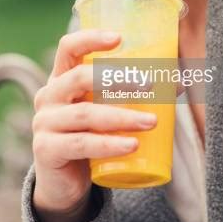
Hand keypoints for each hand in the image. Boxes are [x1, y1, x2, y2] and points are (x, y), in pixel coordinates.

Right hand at [31, 30, 156, 221]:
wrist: (64, 183)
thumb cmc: (89, 135)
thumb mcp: (102, 110)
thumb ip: (127, 95)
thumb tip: (178, 82)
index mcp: (60, 78)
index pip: (67, 48)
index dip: (90, 38)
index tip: (119, 38)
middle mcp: (49, 96)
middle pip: (79, 78)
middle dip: (116, 78)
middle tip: (149, 84)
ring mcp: (44, 123)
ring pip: (85, 114)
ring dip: (122, 117)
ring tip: (151, 122)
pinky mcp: (46, 150)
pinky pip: (81, 143)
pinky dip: (109, 144)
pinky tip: (131, 146)